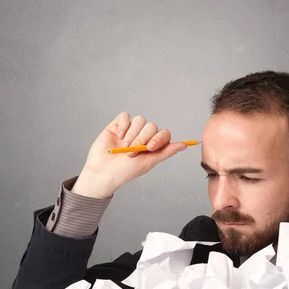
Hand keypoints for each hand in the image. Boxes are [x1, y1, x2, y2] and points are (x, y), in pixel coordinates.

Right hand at [72, 112, 187, 197]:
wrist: (103, 172)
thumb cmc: (125, 171)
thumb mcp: (149, 162)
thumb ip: (166, 152)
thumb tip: (185, 145)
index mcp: (152, 145)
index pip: (164, 133)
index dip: (158, 138)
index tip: (149, 148)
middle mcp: (142, 136)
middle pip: (151, 126)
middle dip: (142, 139)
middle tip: (132, 153)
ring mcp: (130, 130)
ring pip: (139, 120)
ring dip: (132, 135)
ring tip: (124, 147)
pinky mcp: (117, 125)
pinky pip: (125, 116)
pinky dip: (123, 126)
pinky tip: (118, 136)